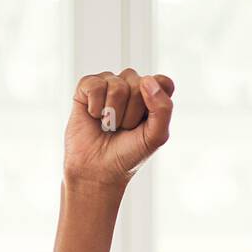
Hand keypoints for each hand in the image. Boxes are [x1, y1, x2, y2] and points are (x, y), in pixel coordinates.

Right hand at [64, 68, 173, 189]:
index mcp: (151, 96)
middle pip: (141, 84)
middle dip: (132, 113)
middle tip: (124, 129)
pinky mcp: (88, 86)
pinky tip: (94, 117)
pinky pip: (96, 86)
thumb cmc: (127, 155)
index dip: (156, 102)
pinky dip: (95, 108)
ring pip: (118, 86)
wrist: (98, 170)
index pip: (163, 82)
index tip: (146, 124)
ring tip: (108, 126)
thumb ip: (163, 109)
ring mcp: (109, 83)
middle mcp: (131, 85)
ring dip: (113, 113)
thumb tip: (147, 80)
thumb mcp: (155, 137)